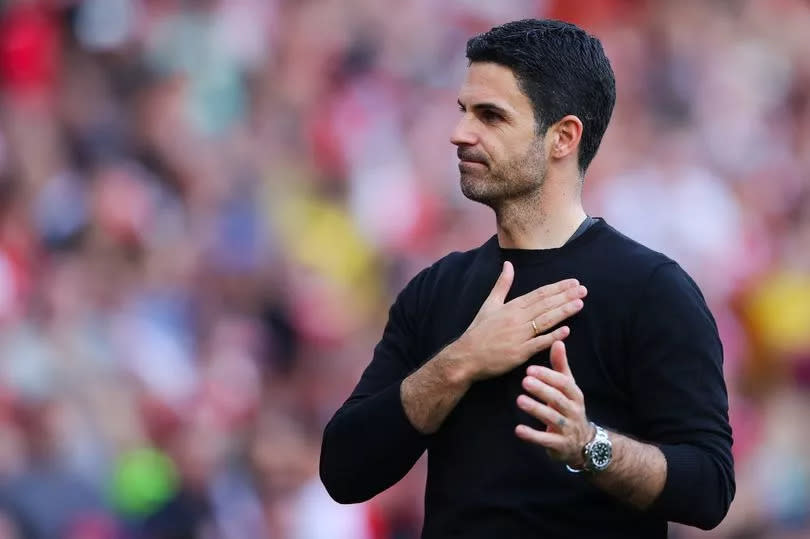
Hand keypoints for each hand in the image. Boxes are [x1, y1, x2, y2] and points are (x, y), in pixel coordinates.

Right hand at [452, 261, 586, 382]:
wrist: (467, 356)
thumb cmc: (478, 330)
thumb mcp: (489, 304)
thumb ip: (502, 284)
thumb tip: (508, 264)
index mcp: (511, 306)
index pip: (539, 294)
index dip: (558, 288)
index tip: (573, 282)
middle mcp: (517, 319)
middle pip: (546, 305)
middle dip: (566, 297)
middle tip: (584, 290)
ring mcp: (519, 336)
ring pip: (545, 321)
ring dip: (563, 312)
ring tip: (580, 304)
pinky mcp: (519, 352)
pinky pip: (539, 343)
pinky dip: (553, 337)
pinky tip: (566, 331)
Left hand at [515, 340, 593, 467]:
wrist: (584, 443)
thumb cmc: (570, 407)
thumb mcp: (568, 388)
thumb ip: (561, 366)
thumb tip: (557, 341)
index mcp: (575, 395)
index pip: (563, 383)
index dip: (548, 376)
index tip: (530, 369)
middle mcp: (573, 411)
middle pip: (558, 399)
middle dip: (542, 390)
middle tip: (524, 381)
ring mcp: (567, 429)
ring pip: (552, 418)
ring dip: (536, 409)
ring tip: (519, 400)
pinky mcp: (560, 445)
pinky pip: (546, 440)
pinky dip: (532, 435)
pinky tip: (518, 430)